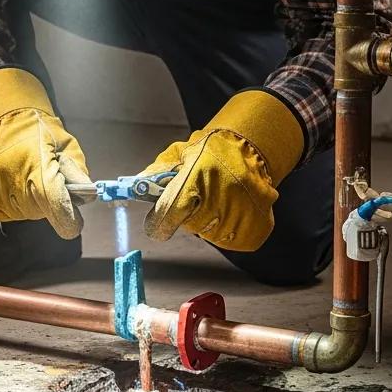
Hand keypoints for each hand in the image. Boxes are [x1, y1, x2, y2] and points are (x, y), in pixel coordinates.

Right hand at [0, 69, 90, 239]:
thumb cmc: (36, 132)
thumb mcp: (65, 144)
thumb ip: (77, 171)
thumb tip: (85, 195)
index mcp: (36, 166)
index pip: (56, 204)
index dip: (68, 217)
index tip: (74, 222)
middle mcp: (10, 182)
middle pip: (40, 211)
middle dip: (48, 201)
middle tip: (44, 179)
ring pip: (22, 213)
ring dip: (28, 201)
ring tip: (25, 177)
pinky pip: (2, 211)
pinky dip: (9, 202)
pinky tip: (10, 183)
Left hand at [138, 90, 302, 252]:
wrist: (254, 150)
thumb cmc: (214, 150)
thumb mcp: (183, 152)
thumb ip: (159, 170)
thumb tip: (137, 185)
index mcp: (198, 176)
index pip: (170, 212)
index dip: (159, 223)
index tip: (156, 226)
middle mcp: (220, 197)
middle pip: (190, 225)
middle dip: (189, 215)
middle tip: (199, 198)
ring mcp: (240, 214)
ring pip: (210, 234)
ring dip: (209, 222)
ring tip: (219, 200)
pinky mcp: (255, 227)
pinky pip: (231, 241)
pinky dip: (228, 230)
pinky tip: (232, 210)